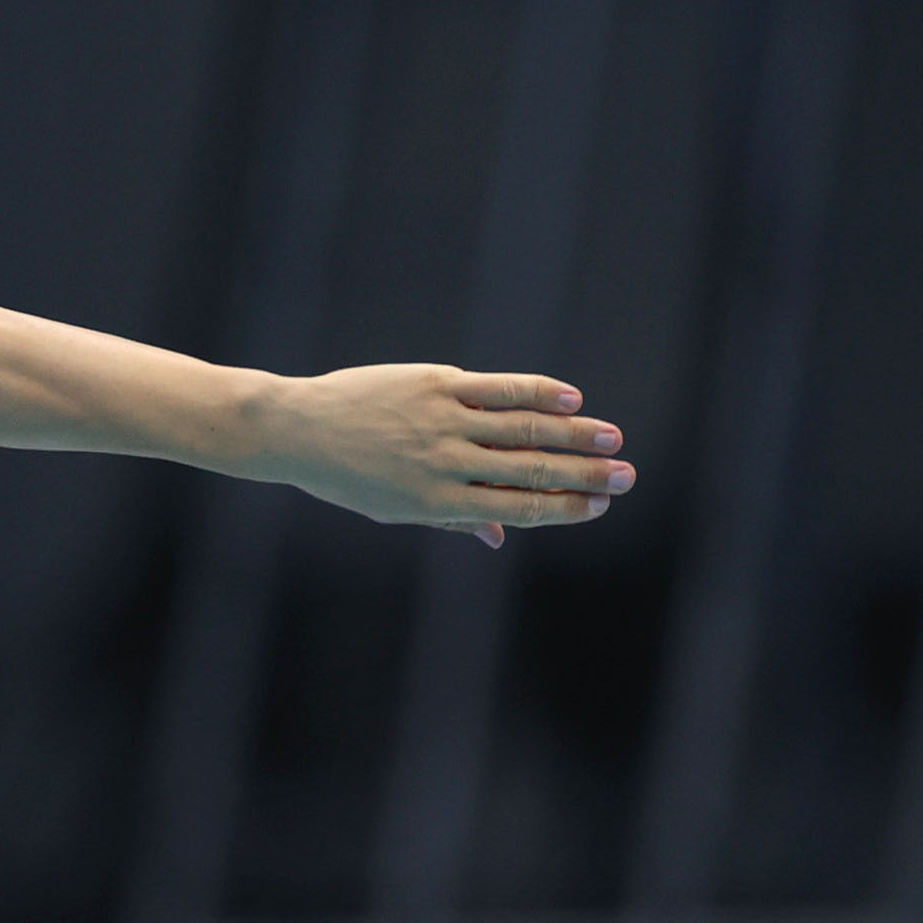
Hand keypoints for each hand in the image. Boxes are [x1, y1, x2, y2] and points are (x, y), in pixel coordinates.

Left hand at [265, 366, 632, 546]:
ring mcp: (442, 422)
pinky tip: (572, 396)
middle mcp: (445, 465)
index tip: (600, 505)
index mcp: (438, 504)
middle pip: (532, 471)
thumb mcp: (393, 510)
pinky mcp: (435, 384)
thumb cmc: (345, 476)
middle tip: (626, 477)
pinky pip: (497, 388)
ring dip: (576, 432)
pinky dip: (538, 391)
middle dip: (585, 475)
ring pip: (524, 429)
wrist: (296, 430)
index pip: (518, 508)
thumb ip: (450, 520)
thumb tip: (500, 538)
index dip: (565, 508)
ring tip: (613, 438)